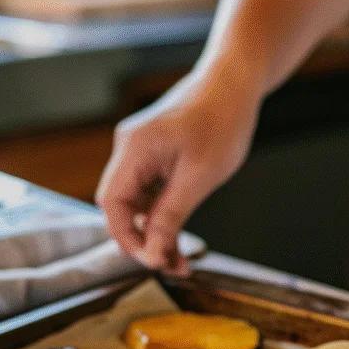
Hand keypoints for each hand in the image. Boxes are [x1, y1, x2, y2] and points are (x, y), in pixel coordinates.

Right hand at [96, 65, 263, 274]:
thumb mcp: (199, 177)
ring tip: (182, 261)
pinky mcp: (154, 156)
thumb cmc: (222, 120)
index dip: (127, 238)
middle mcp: (129, 149)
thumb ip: (171, 216)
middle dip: (143, 241)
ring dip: (156, 233)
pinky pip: (151, 194)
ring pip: (137, 205)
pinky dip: (164, 216)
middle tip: (171, 266)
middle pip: (121, 208)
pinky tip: (181, 236)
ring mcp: (141, 152)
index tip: (153, 261)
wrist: (236, 82)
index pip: (111, 205)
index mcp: (133, 150)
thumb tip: (153, 254)